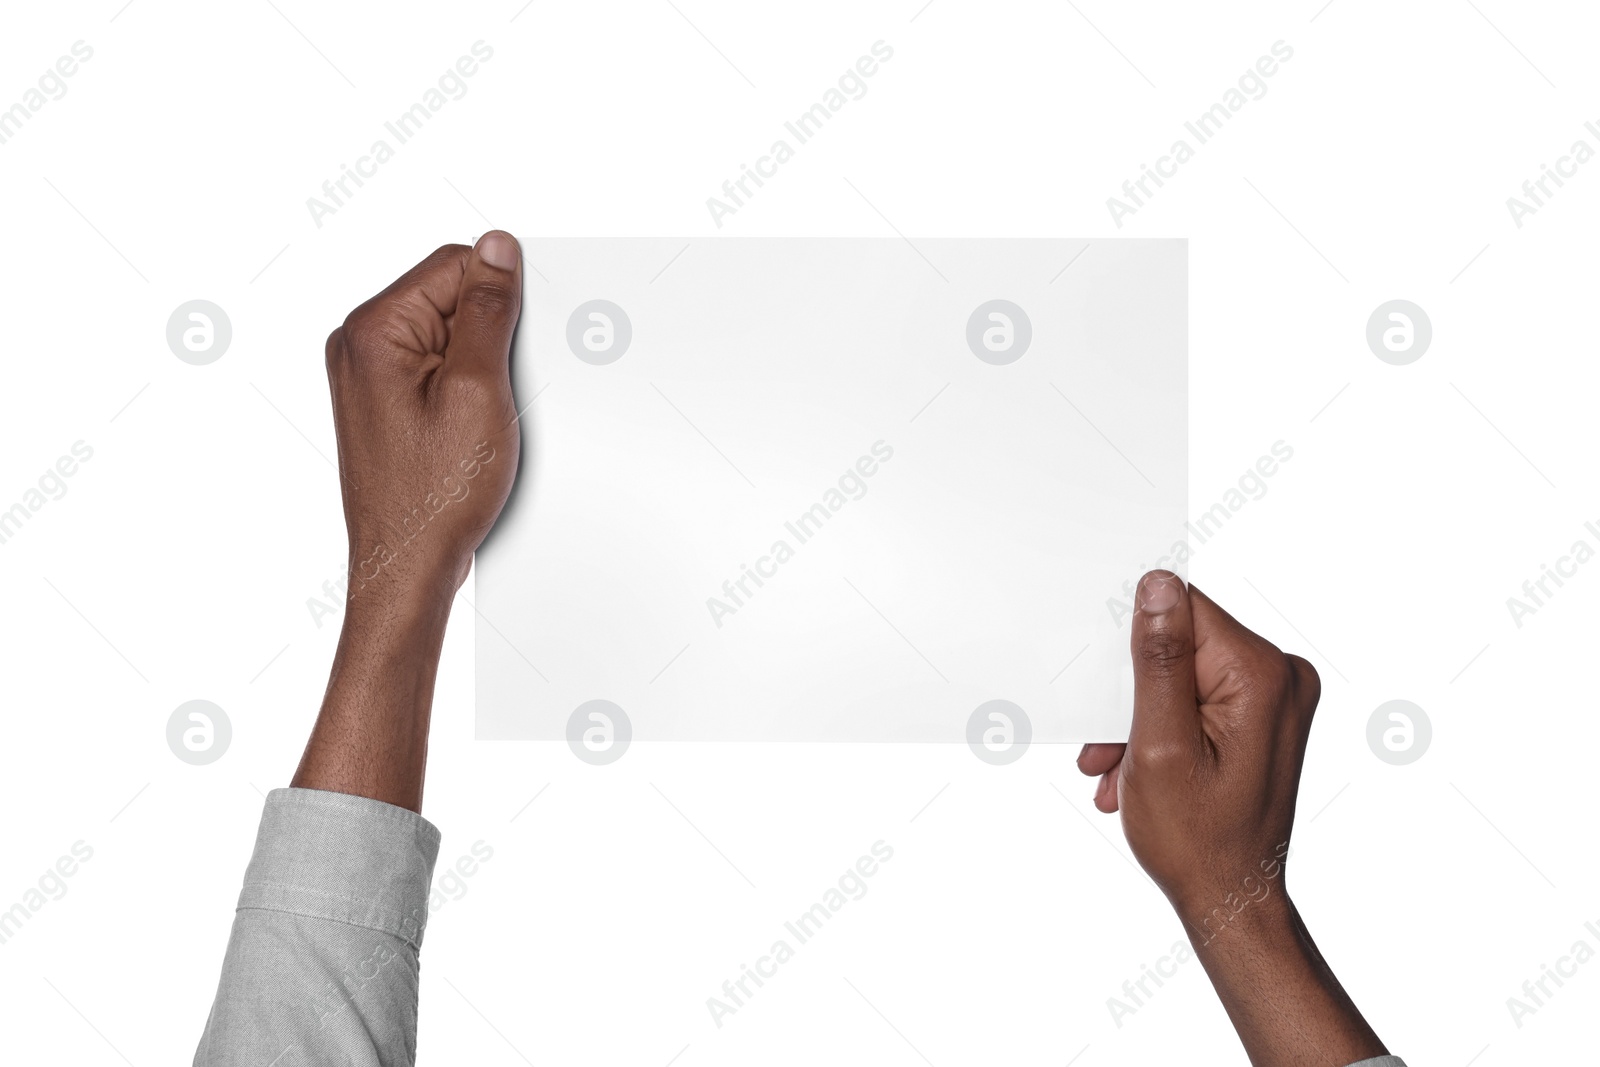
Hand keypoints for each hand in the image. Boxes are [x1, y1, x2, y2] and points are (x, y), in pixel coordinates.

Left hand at [292, 232, 524, 812]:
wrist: (407, 567)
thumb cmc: (434, 497)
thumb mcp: (478, 391)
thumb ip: (487, 311)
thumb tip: (498, 248)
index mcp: (373, 330)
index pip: (455, 265)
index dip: (500, 302)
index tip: (511, 350)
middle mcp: (359, 345)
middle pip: (450, 297)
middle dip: (488, 338)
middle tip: (493, 395)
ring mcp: (368, 375)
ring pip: (449, 336)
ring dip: (479, 368)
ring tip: (478, 422)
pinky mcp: (384, 402)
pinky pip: (438, 369)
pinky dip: (466, 390)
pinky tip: (471, 431)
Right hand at [1078, 570, 1387, 1065]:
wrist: (1230, 897)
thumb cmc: (1198, 839)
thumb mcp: (1159, 745)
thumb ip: (1158, 659)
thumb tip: (1157, 585)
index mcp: (1262, 674)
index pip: (1183, 610)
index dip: (1135, 647)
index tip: (1115, 699)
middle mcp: (1281, 675)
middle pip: (1181, 642)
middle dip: (1133, 693)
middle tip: (1108, 747)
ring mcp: (1277, 696)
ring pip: (1182, 673)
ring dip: (1141, 718)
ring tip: (1122, 770)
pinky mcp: (1264, 713)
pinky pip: (1198, 695)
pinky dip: (1162, 728)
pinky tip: (1140, 771)